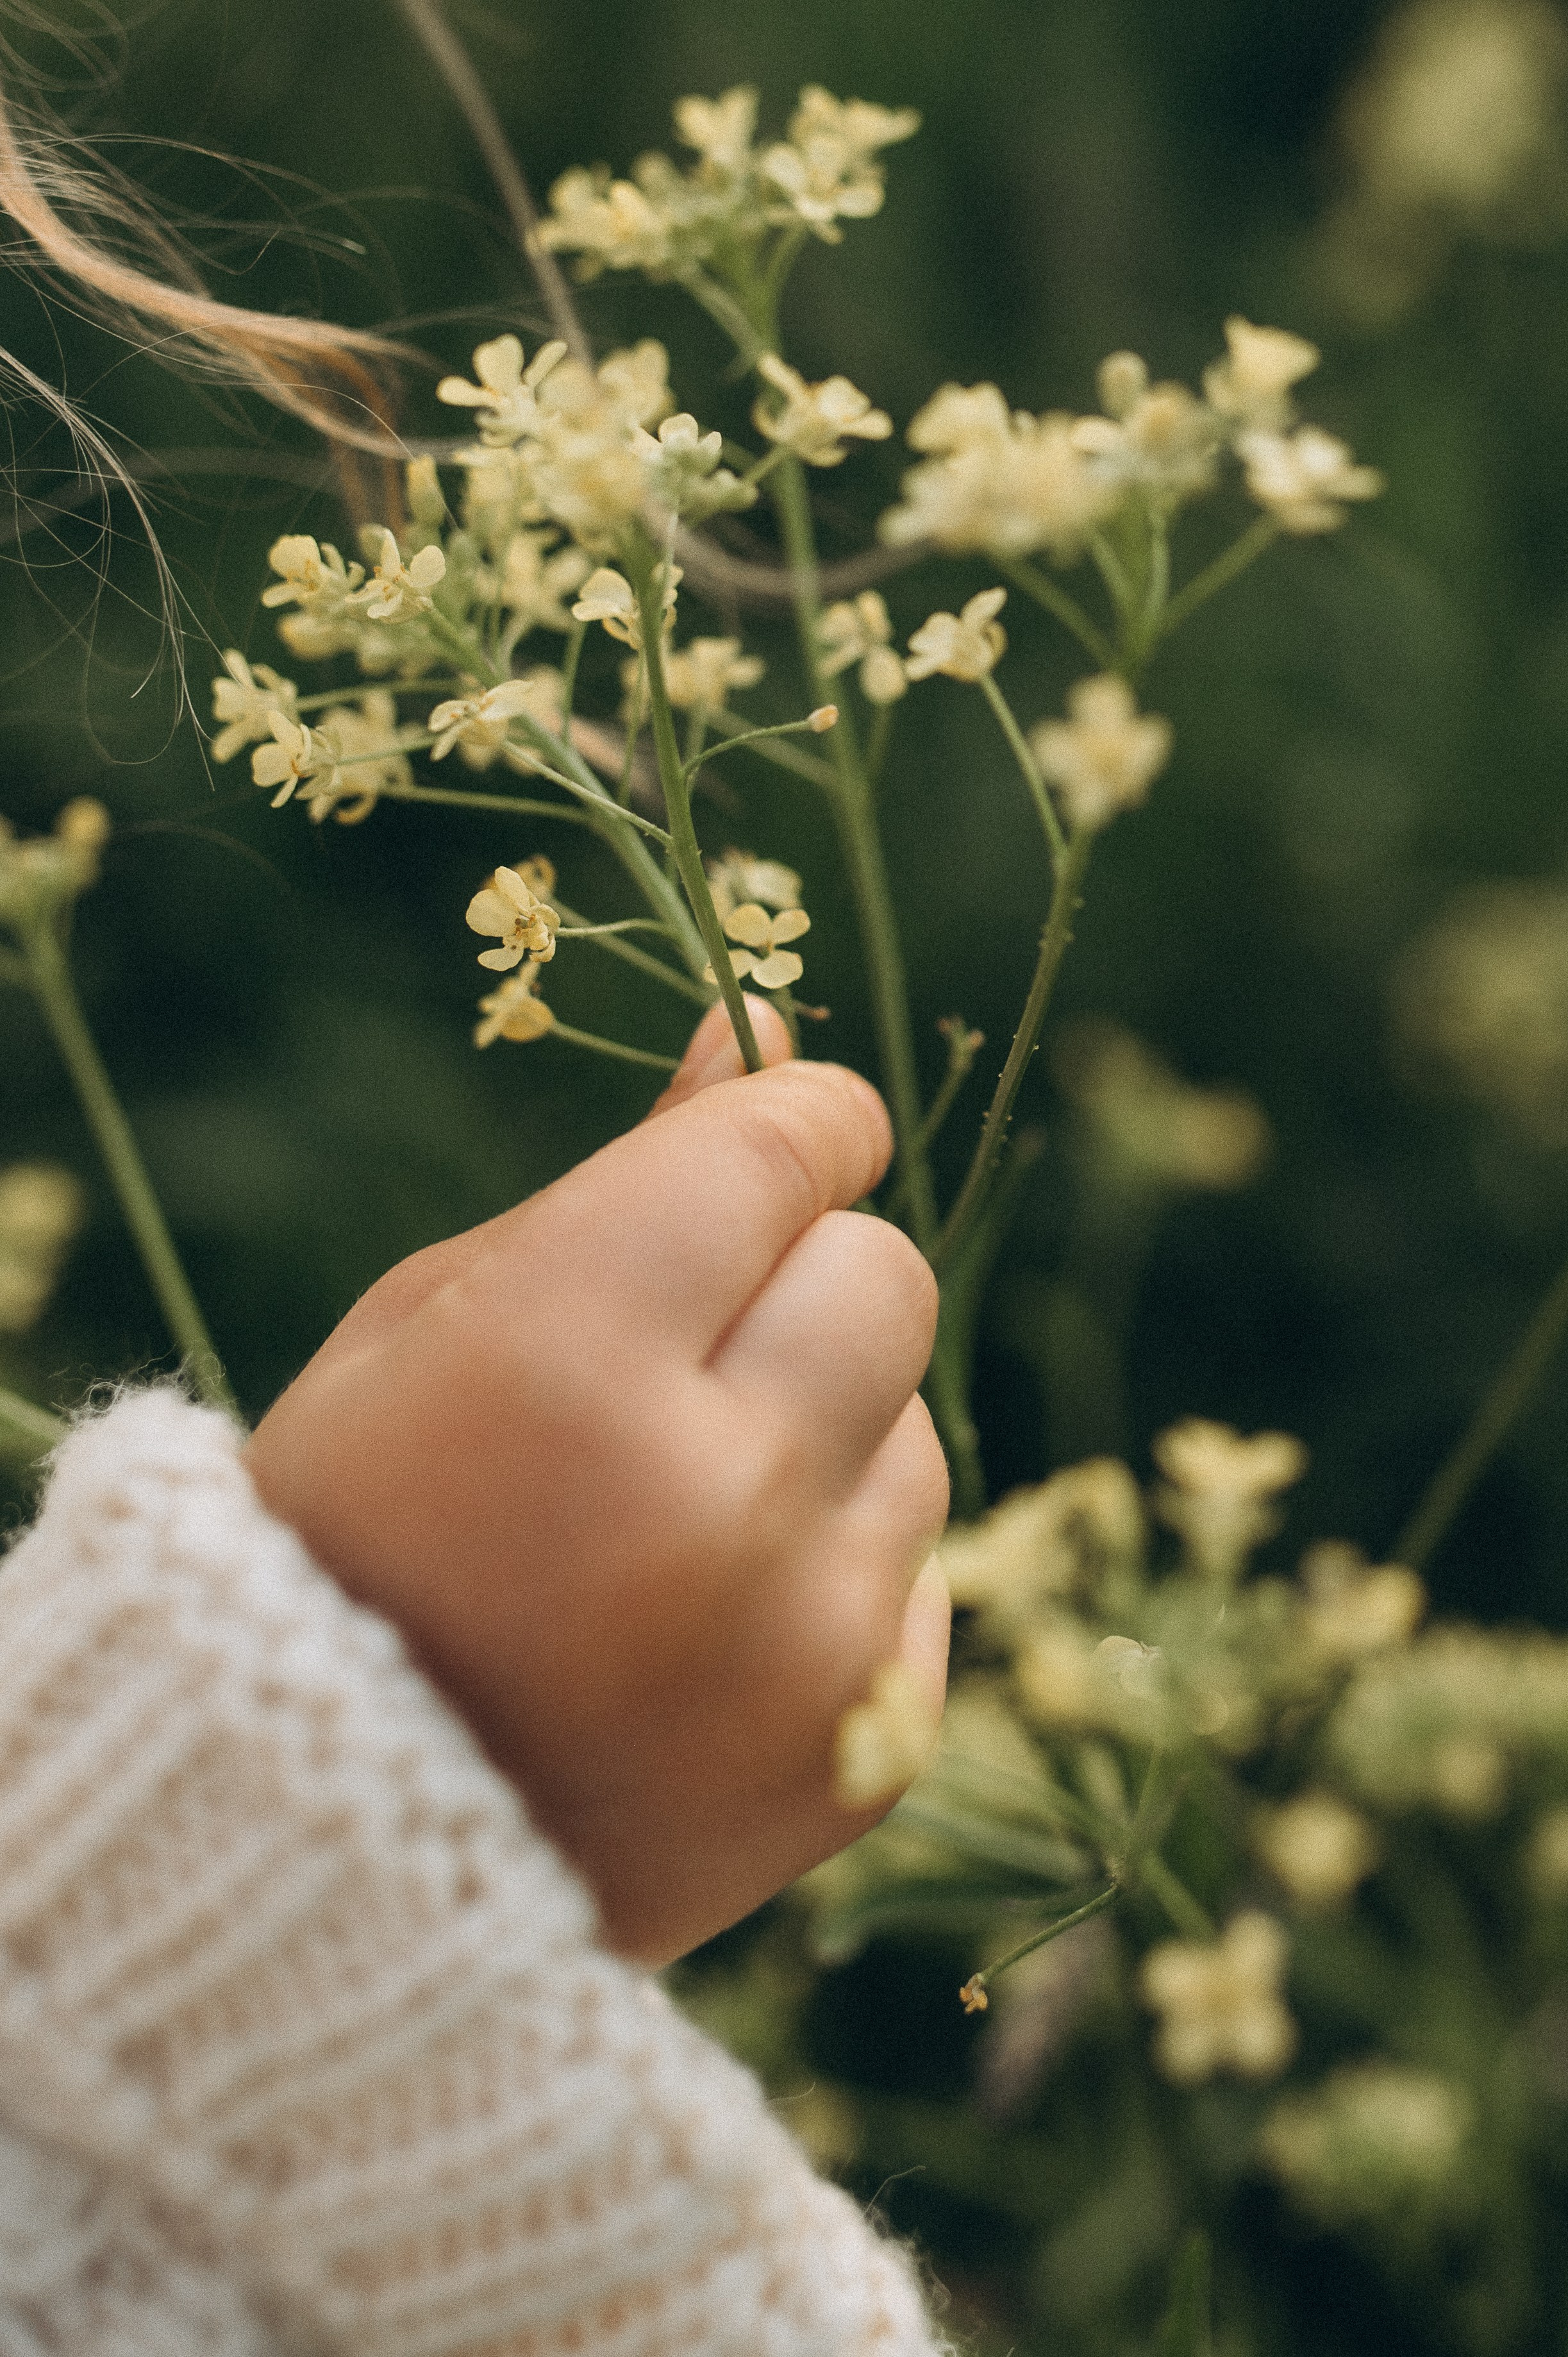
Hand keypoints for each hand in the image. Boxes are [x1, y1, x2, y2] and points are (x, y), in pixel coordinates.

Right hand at [245, 999, 949, 1961]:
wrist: (322, 1854)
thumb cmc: (350, 1538)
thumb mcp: (432, 1327)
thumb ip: (626, 1177)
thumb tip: (764, 1031)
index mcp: (564, 1365)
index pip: (780, 1152)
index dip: (790, 1123)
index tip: (777, 1135)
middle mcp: (713, 1504)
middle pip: (885, 1275)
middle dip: (802, 1276)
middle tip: (694, 1343)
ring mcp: (808, 1647)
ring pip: (913, 1427)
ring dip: (816, 1435)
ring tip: (667, 1519)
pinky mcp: (866, 1754)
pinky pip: (919, 1575)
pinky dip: (834, 1572)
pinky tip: (705, 1625)